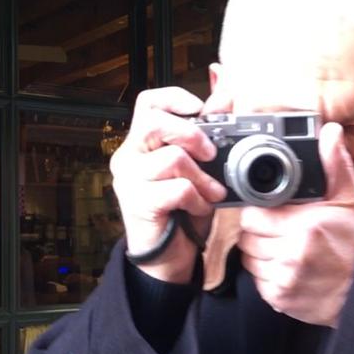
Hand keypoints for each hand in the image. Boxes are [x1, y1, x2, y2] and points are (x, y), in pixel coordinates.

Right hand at [111, 87, 229, 283]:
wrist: (166, 258)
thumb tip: (225, 94)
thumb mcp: (199, 168)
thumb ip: (207, 132)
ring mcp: (129, 181)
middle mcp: (128, 157)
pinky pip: (178, 189)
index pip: (149, 103)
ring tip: (210, 193)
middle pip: (155, 121)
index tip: (200, 111)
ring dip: (202, 177)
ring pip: (172, 158)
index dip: (176, 98)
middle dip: (192, 134)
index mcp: (141, 143)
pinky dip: (198, 200)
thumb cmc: (181, 210)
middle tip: (211, 154)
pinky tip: (199, 209)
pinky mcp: (138, 204)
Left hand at [238, 123, 353, 326]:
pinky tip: (287, 268)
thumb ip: (336, 165)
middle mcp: (292, 254)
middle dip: (260, 232)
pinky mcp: (280, 298)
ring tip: (285, 249)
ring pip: (250, 259)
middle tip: (281, 231)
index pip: (254, 215)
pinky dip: (267, 275)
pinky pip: (258, 281)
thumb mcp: (350, 200)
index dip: (261, 212)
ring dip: (262, 253)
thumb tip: (330, 133)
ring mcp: (285, 279)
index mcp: (305, 226)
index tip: (275, 213)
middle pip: (248, 237)